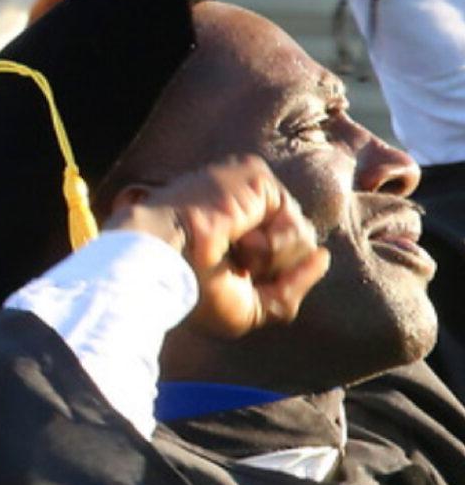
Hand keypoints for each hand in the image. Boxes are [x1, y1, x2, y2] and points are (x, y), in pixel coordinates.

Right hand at [105, 155, 329, 338]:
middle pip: (294, 243)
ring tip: (232, 250)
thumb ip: (291, 287)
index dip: (265, 276)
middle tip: (229, 264)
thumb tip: (324, 255)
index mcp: (227, 227)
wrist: (161, 266)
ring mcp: (246, 187)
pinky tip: (240, 238)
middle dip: (271, 269)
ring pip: (299, 234)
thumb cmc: (190, 291)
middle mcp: (238, 203)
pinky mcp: (255, 176)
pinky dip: (273, 244)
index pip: (277, 252)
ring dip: (270, 258)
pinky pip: (294, 221)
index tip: (227, 280)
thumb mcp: (247, 308)